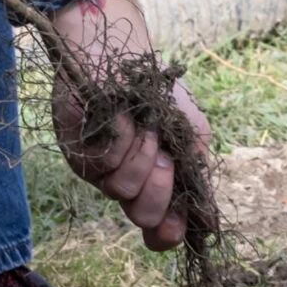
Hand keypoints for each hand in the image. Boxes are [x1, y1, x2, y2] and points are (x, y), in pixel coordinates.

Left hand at [50, 0, 214, 250]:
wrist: (122, 54)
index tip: (176, 226)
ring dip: (142, 154)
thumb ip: (197, 172)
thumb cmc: (157, 92)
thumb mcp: (190, 131)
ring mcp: (100, 170)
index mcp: (155, 182)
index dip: (169, 232)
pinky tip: (122, 118)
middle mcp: (126, 182)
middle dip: (160, 188)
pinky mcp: (78, 153)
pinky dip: (122, 138)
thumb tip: (208, 222)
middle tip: (164, 158)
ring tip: (144, 126)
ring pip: (123, 188)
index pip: (161, 228)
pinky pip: (104, 163)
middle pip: (145, 215)